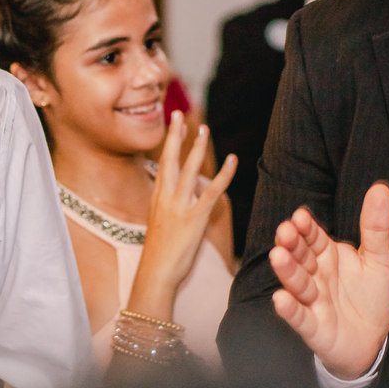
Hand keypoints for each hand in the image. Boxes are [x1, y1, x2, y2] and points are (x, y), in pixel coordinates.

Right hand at [129, 112, 236, 318]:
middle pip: (168, 159)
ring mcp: (178, 206)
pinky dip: (224, 174)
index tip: (171, 125)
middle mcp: (164, 197)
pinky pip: (211, 191)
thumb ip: (171, 208)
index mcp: (156, 198)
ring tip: (203, 129)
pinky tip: (233, 161)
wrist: (156, 273)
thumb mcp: (161, 226)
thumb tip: (184, 199)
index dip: (167, 144)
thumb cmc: (159, 255)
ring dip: (196, 147)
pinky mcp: (193, 218)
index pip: (162, 164)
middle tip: (177, 114)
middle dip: (173, 135)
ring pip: (187, 169)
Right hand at [270, 182, 388, 379]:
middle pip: (300, 258)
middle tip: (285, 232)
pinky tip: (281, 299)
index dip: (306, 228)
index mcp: (328, 256)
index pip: (313, 238)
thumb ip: (376, 226)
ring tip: (279, 257)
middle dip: (291, 245)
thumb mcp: (380, 260)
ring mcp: (311, 301)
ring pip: (297, 284)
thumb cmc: (371, 298)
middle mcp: (315, 276)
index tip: (301, 216)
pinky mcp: (312, 327)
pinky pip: (299, 318)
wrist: (373, 341)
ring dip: (287, 271)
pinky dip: (289, 310)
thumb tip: (381, 188)